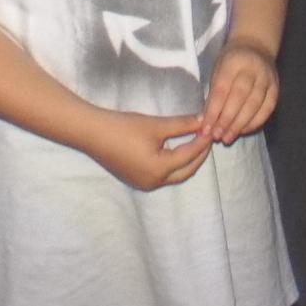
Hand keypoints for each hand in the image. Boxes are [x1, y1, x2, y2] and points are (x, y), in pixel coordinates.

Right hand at [82, 110, 212, 190]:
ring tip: (196, 143)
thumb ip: (182, 125)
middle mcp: (155, 182)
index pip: (190, 155)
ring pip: (175, 175)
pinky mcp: (136, 179)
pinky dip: (173, 165)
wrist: (93, 133)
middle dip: (199, 155)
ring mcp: (144, 183)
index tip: (212, 128)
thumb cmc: (125, 128)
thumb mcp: (156, 125)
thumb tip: (202, 121)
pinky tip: (176, 151)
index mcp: (161, 169)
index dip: (202, 141)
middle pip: (186, 171)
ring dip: (187, 161)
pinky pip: (162, 175)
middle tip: (208, 138)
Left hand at [202, 40, 279, 144]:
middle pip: (240, 97)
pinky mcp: (276, 87)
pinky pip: (267, 109)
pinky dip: (255, 122)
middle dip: (227, 120)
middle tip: (217, 136)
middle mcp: (253, 68)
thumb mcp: (217, 70)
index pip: (222, 89)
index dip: (213, 110)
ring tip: (228, 137)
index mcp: (233, 61)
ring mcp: (267, 78)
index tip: (206, 128)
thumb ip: (213, 95)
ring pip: (255, 104)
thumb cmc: (231, 62)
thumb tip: (204, 122)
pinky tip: (243, 131)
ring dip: (240, 124)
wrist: (256, 46)